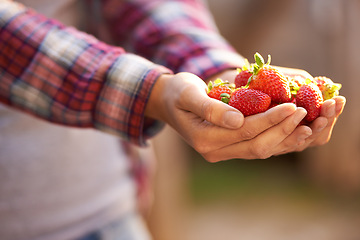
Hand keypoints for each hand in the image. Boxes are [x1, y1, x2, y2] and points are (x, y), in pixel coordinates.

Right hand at [145, 72, 310, 161]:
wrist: (168, 102)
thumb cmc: (178, 93)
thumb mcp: (188, 93)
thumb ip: (210, 108)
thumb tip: (237, 121)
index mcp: (204, 139)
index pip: (245, 131)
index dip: (270, 119)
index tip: (292, 105)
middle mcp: (214, 151)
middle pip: (257, 145)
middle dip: (282, 129)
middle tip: (304, 112)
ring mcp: (222, 152)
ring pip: (260, 149)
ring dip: (284, 137)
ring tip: (306, 123)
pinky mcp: (229, 148)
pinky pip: (256, 146)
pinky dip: (276, 138)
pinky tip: (291, 128)